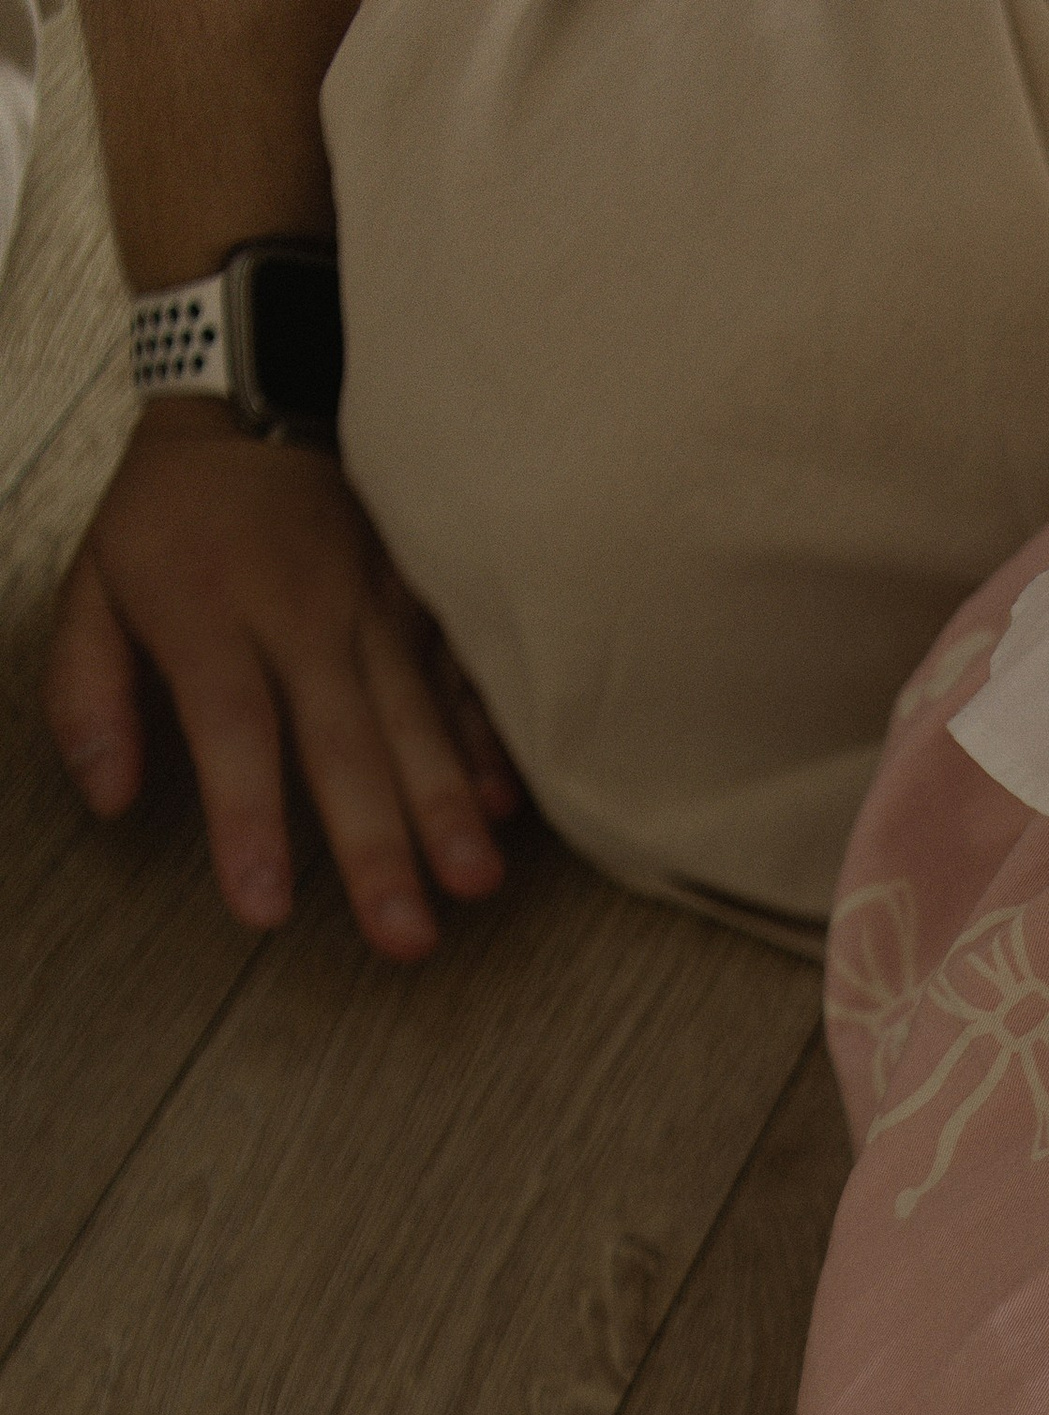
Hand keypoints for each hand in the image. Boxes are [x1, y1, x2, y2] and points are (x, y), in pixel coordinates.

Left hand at [44, 401, 518, 959]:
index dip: (250, 821)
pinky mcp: (425, 598)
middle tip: (402, 936)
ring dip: (449, 806)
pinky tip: (508, 805)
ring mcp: (375, 603)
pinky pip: (462, 674)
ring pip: (416, 716)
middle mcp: (300, 611)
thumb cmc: (173, 515)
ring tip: (474, 883)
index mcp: (208, 611)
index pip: (232, 728)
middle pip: (342, 741)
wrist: (255, 391)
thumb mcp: (94, 582)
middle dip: (377, 844)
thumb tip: (107, 798)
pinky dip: (487, 739)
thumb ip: (87, 692)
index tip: (266, 907)